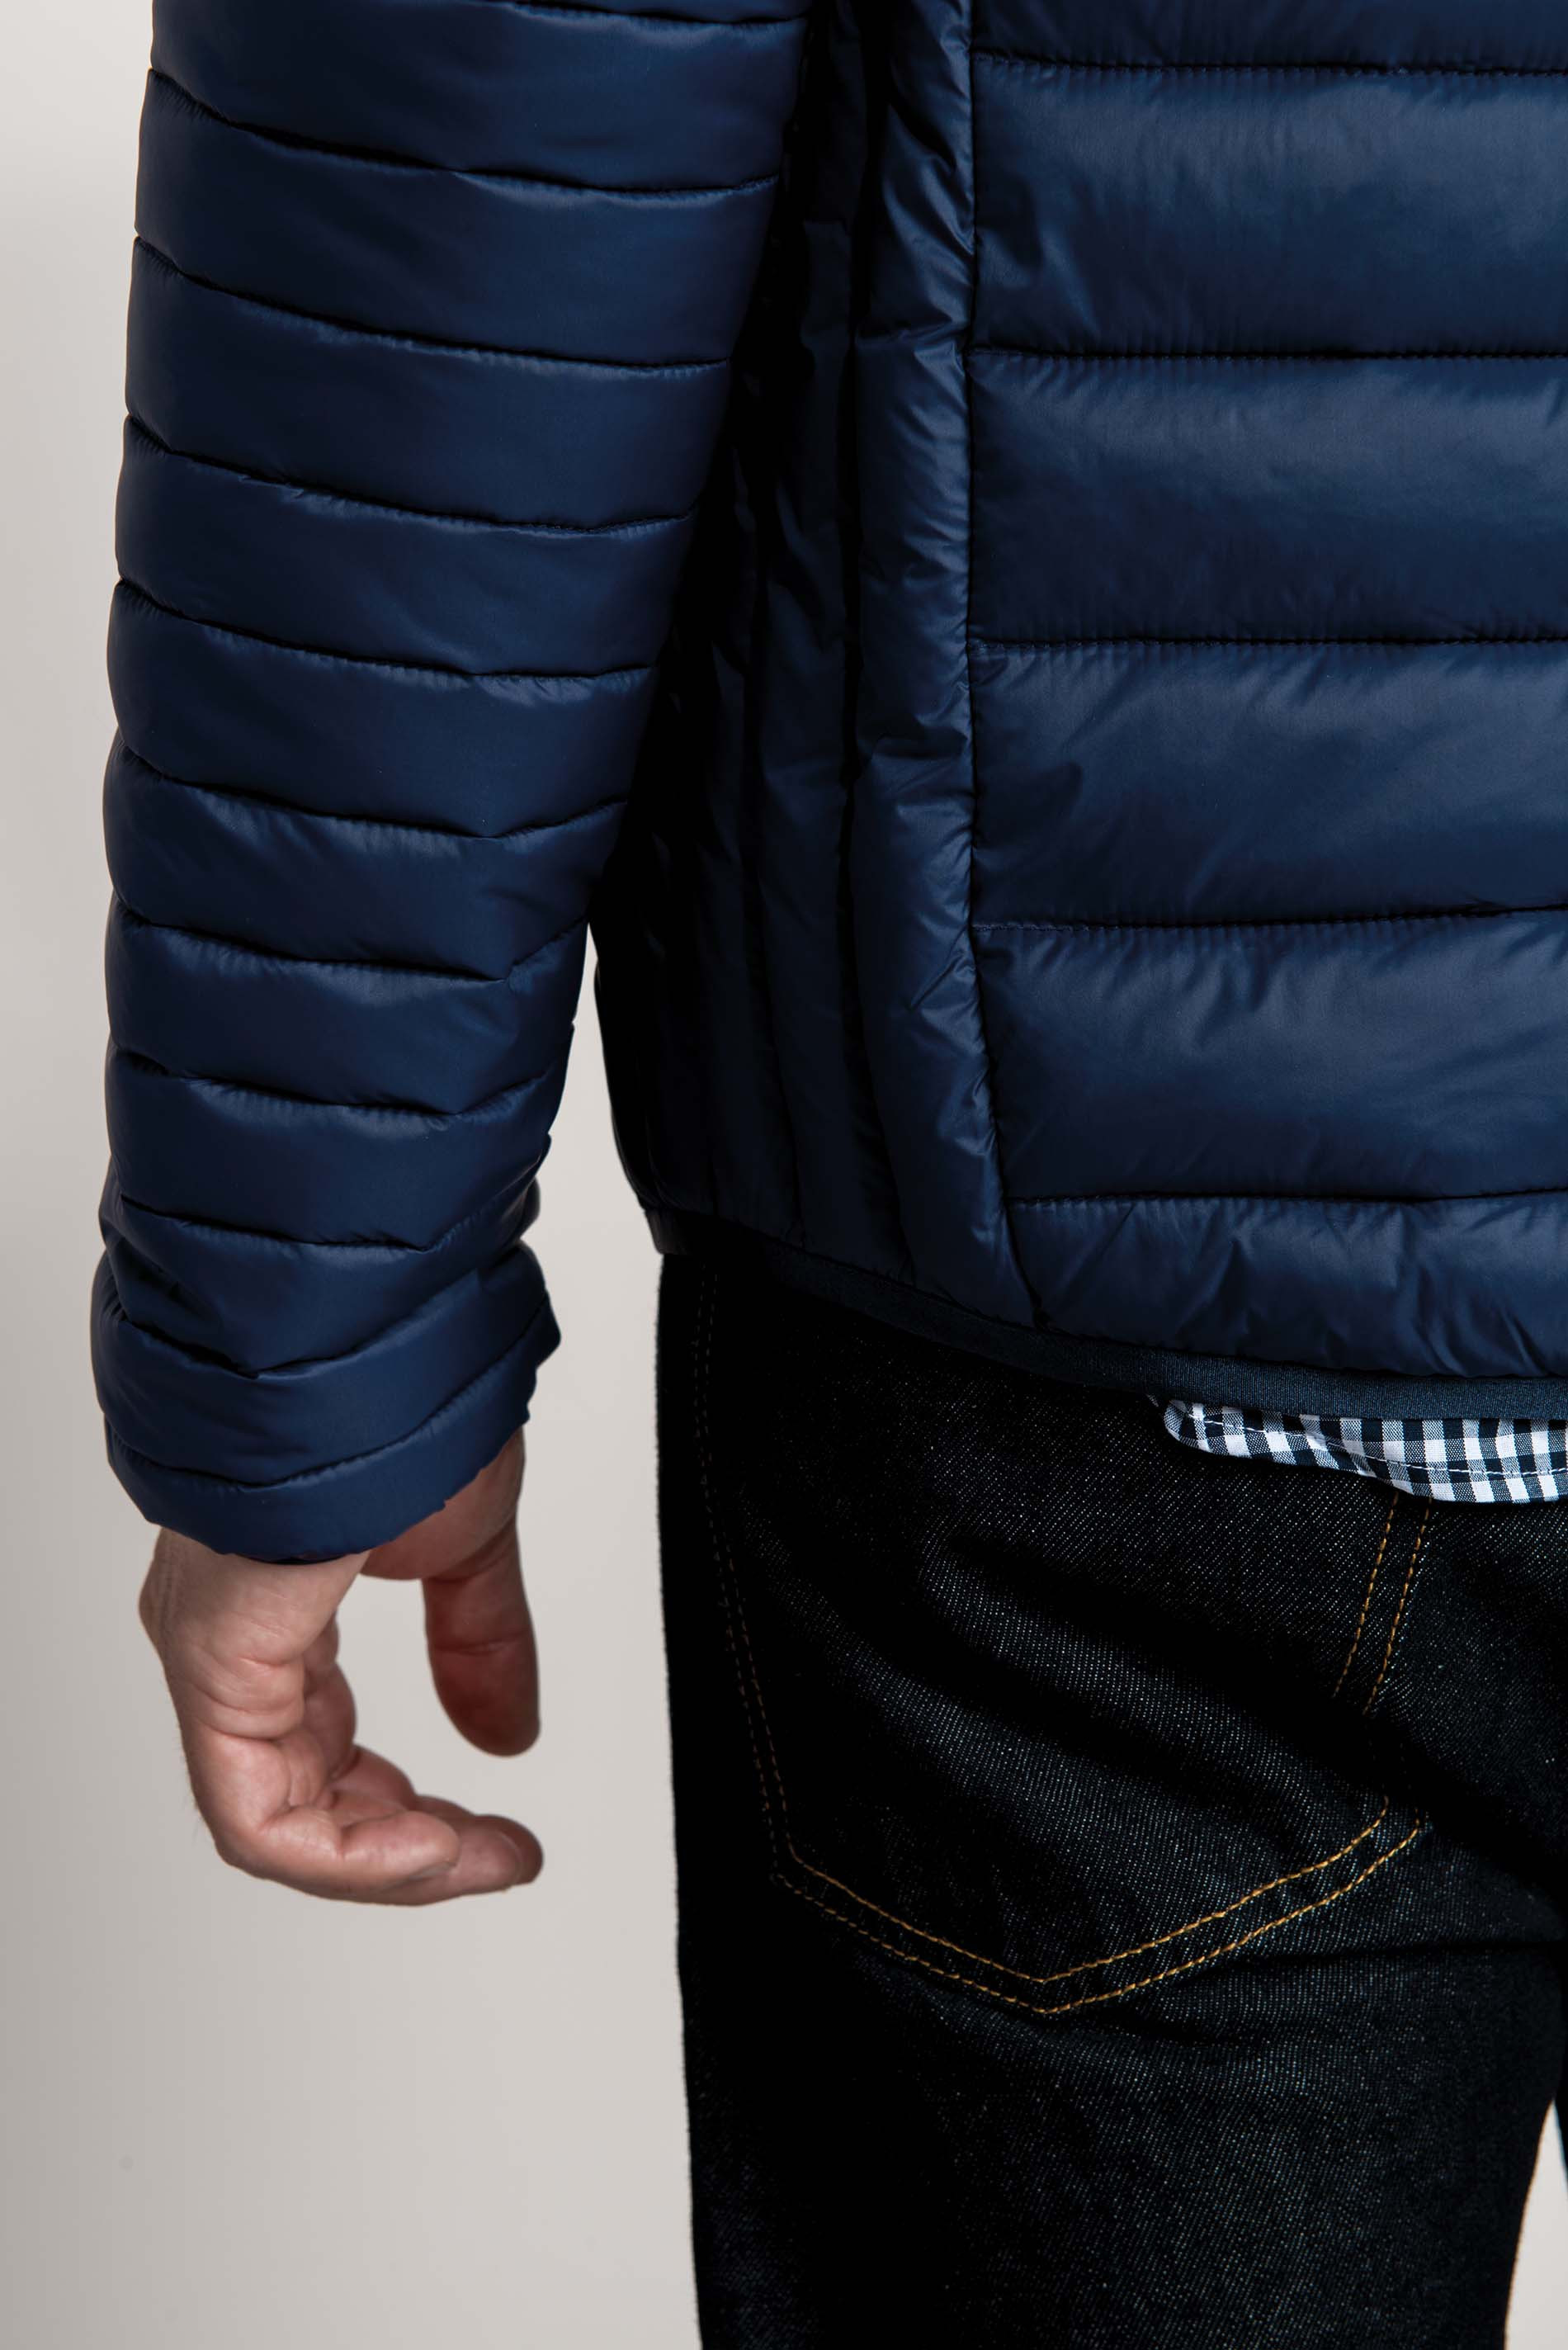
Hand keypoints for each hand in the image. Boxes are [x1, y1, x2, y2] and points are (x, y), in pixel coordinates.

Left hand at [138, 1434, 541, 1903]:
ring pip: (273, 1822)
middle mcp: (229, 1641)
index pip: (323, 1756)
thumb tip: (505, 1740)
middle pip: (301, 1801)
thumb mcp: (465, 1546)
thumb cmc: (404, 1400)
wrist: (372, 1342)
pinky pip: (256, 1814)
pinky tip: (429, 1847)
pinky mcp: (212, 1665)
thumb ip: (481, 1646)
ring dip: (386, 1862)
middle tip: (495, 1855)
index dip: (412, 1814)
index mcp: (277, 1611)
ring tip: (474, 1857)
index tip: (500, 1833)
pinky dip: (348, 1853)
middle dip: (408, 1848)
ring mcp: (210, 1655)